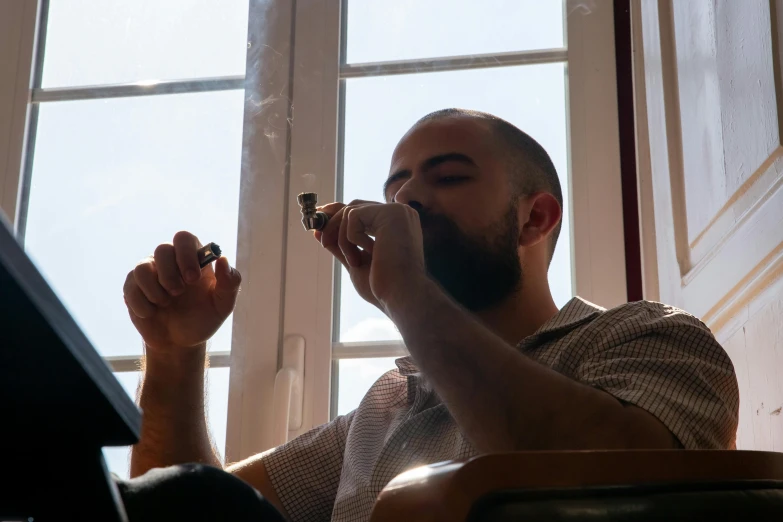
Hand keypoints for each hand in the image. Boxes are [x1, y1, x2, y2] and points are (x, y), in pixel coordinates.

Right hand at [123, 231, 241, 351]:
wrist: (180, 343)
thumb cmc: (203, 319)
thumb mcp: (223, 305)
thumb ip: (230, 282)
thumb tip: (222, 258)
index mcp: (193, 259)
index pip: (184, 238)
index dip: (186, 254)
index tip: (192, 278)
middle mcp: (169, 261)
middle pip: (162, 249)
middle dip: (170, 274)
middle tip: (178, 293)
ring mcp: (149, 272)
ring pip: (142, 267)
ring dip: (155, 290)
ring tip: (166, 304)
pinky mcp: (132, 287)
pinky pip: (131, 287)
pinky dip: (143, 305)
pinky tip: (152, 313)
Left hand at [316, 200, 426, 312]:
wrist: (401, 296)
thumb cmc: (384, 285)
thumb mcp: (356, 261)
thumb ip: (340, 244)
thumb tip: (318, 231)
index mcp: (395, 224)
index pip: (362, 210)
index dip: (337, 215)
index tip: (319, 226)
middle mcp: (398, 213)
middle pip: (353, 207)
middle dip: (332, 224)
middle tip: (323, 241)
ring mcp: (396, 212)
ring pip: (350, 212)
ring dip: (343, 239)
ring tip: (354, 261)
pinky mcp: (390, 214)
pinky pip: (353, 216)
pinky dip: (351, 238)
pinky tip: (370, 253)